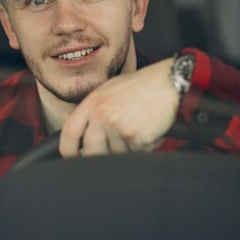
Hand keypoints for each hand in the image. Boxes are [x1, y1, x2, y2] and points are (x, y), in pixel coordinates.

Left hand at [59, 58, 178, 156]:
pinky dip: (145, 146)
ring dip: (129, 148)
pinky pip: (135, 152)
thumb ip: (95, 111)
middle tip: (119, 145)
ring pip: (116, 153)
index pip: (69, 133)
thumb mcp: (111, 91)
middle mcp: (101, 113)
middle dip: (103, 155)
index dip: (68, 151)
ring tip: (141, 126)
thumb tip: (85, 137)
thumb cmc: (144, 86)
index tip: (74, 158)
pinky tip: (150, 128)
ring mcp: (116, 125)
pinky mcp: (133, 136)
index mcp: (92, 102)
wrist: (171, 82)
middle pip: (91, 150)